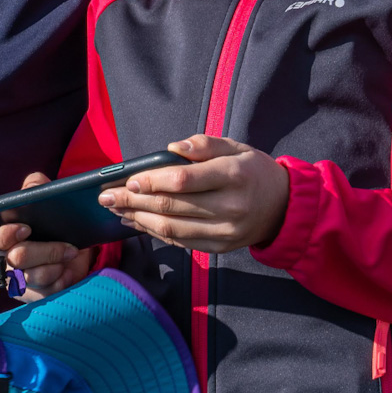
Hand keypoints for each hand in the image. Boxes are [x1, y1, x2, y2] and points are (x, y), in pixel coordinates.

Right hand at [0, 171, 95, 297]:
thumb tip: (33, 187)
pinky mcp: (32, 295)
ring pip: (31, 277)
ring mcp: (13, 280)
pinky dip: (61, 279)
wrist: (74, 240)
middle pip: (13, 259)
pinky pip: (44, 292)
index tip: (25, 228)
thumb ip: (35, 185)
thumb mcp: (42, 195)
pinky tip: (69, 270)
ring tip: (70, 253)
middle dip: (44, 250)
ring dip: (55, 263)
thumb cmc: (48, 216)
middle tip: (67, 245)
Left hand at [97, 135, 288, 253]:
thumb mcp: (237, 147)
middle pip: (173, 206)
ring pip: (173, 228)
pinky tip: (137, 222)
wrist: (284, 208)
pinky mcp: (220, 247)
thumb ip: (205, 145)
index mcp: (234, 175)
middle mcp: (230, 206)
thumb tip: (172, 147)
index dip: (153, 181)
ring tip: (116, 210)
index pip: (184, 180)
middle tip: (107, 197)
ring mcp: (226, 231)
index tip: (129, 180)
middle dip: (134, 202)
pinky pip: (181, 242)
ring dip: (139, 220)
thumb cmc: (253, 171)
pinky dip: (155, 233)